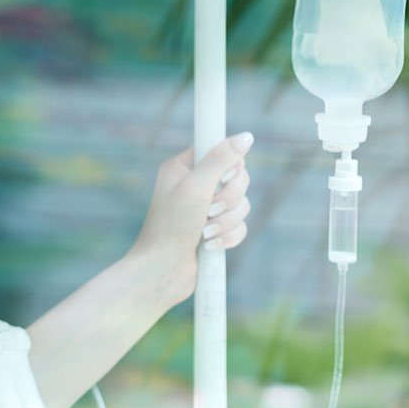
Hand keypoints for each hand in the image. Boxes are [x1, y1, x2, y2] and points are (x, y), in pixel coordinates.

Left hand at [125, 132, 253, 308]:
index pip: (221, 150)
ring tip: (205, 232)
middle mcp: (195, 185)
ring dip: (227, 221)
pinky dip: (229, 236)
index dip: (229, 167)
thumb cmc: (172, 226)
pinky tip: (210, 245)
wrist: (162, 272)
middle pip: (238, 178)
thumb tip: (247, 136)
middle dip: (229, 199)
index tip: (220, 180)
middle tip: (209, 210)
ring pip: (242, 204)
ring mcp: (206, 209)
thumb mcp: (196, 187)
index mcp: (184, 167)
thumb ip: (221, 159)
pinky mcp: (216, 230)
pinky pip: (240, 226)